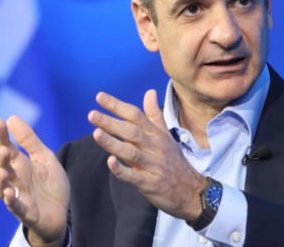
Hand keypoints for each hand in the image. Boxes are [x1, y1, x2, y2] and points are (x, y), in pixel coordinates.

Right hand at [0, 116, 69, 246]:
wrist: (60, 213)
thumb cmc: (50, 184)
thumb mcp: (44, 158)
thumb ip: (29, 140)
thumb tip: (12, 117)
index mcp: (19, 163)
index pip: (6, 146)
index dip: (1, 135)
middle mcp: (14, 178)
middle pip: (0, 165)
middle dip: (1, 158)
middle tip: (4, 149)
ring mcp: (17, 195)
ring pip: (2, 187)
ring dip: (1, 179)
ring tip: (3, 171)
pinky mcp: (24, 211)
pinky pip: (14, 206)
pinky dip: (10, 200)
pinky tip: (10, 193)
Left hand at [88, 90, 208, 221]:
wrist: (191, 191)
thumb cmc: (174, 161)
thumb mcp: (166, 135)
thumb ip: (154, 114)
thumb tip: (150, 92)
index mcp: (156, 134)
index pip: (136, 116)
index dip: (118, 106)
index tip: (100, 97)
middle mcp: (154, 147)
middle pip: (131, 132)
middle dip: (111, 122)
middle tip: (92, 115)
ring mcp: (152, 165)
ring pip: (131, 152)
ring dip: (113, 143)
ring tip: (96, 133)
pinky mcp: (149, 183)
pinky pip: (133, 176)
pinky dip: (121, 169)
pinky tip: (110, 162)